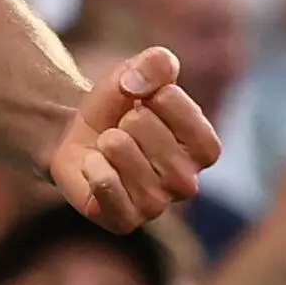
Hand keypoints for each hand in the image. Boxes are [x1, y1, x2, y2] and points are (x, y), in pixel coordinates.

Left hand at [48, 47, 222, 229]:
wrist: (81, 136)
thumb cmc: (122, 106)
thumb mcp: (141, 71)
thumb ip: (156, 63)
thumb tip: (139, 82)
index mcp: (205, 148)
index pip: (180, 108)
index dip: (155, 95)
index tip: (147, 101)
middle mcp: (188, 182)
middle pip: (144, 126)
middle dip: (124, 117)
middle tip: (124, 129)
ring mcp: (157, 205)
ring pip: (122, 153)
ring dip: (107, 140)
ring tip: (109, 146)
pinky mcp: (124, 221)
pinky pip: (105, 184)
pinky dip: (92, 166)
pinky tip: (95, 166)